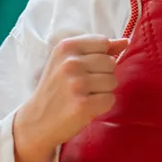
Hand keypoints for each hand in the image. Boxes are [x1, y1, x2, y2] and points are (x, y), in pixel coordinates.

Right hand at [14, 35, 129, 161]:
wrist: (37, 120)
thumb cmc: (56, 89)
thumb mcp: (68, 62)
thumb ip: (97, 50)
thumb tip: (125, 41)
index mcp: (65, 47)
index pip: (103, 42)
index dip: (100, 57)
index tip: (84, 68)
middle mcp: (70, 62)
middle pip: (111, 63)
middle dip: (103, 75)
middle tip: (82, 86)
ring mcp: (77, 84)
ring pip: (113, 81)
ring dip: (103, 91)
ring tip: (84, 96)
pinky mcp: (83, 104)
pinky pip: (110, 99)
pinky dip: (102, 106)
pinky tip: (86, 107)